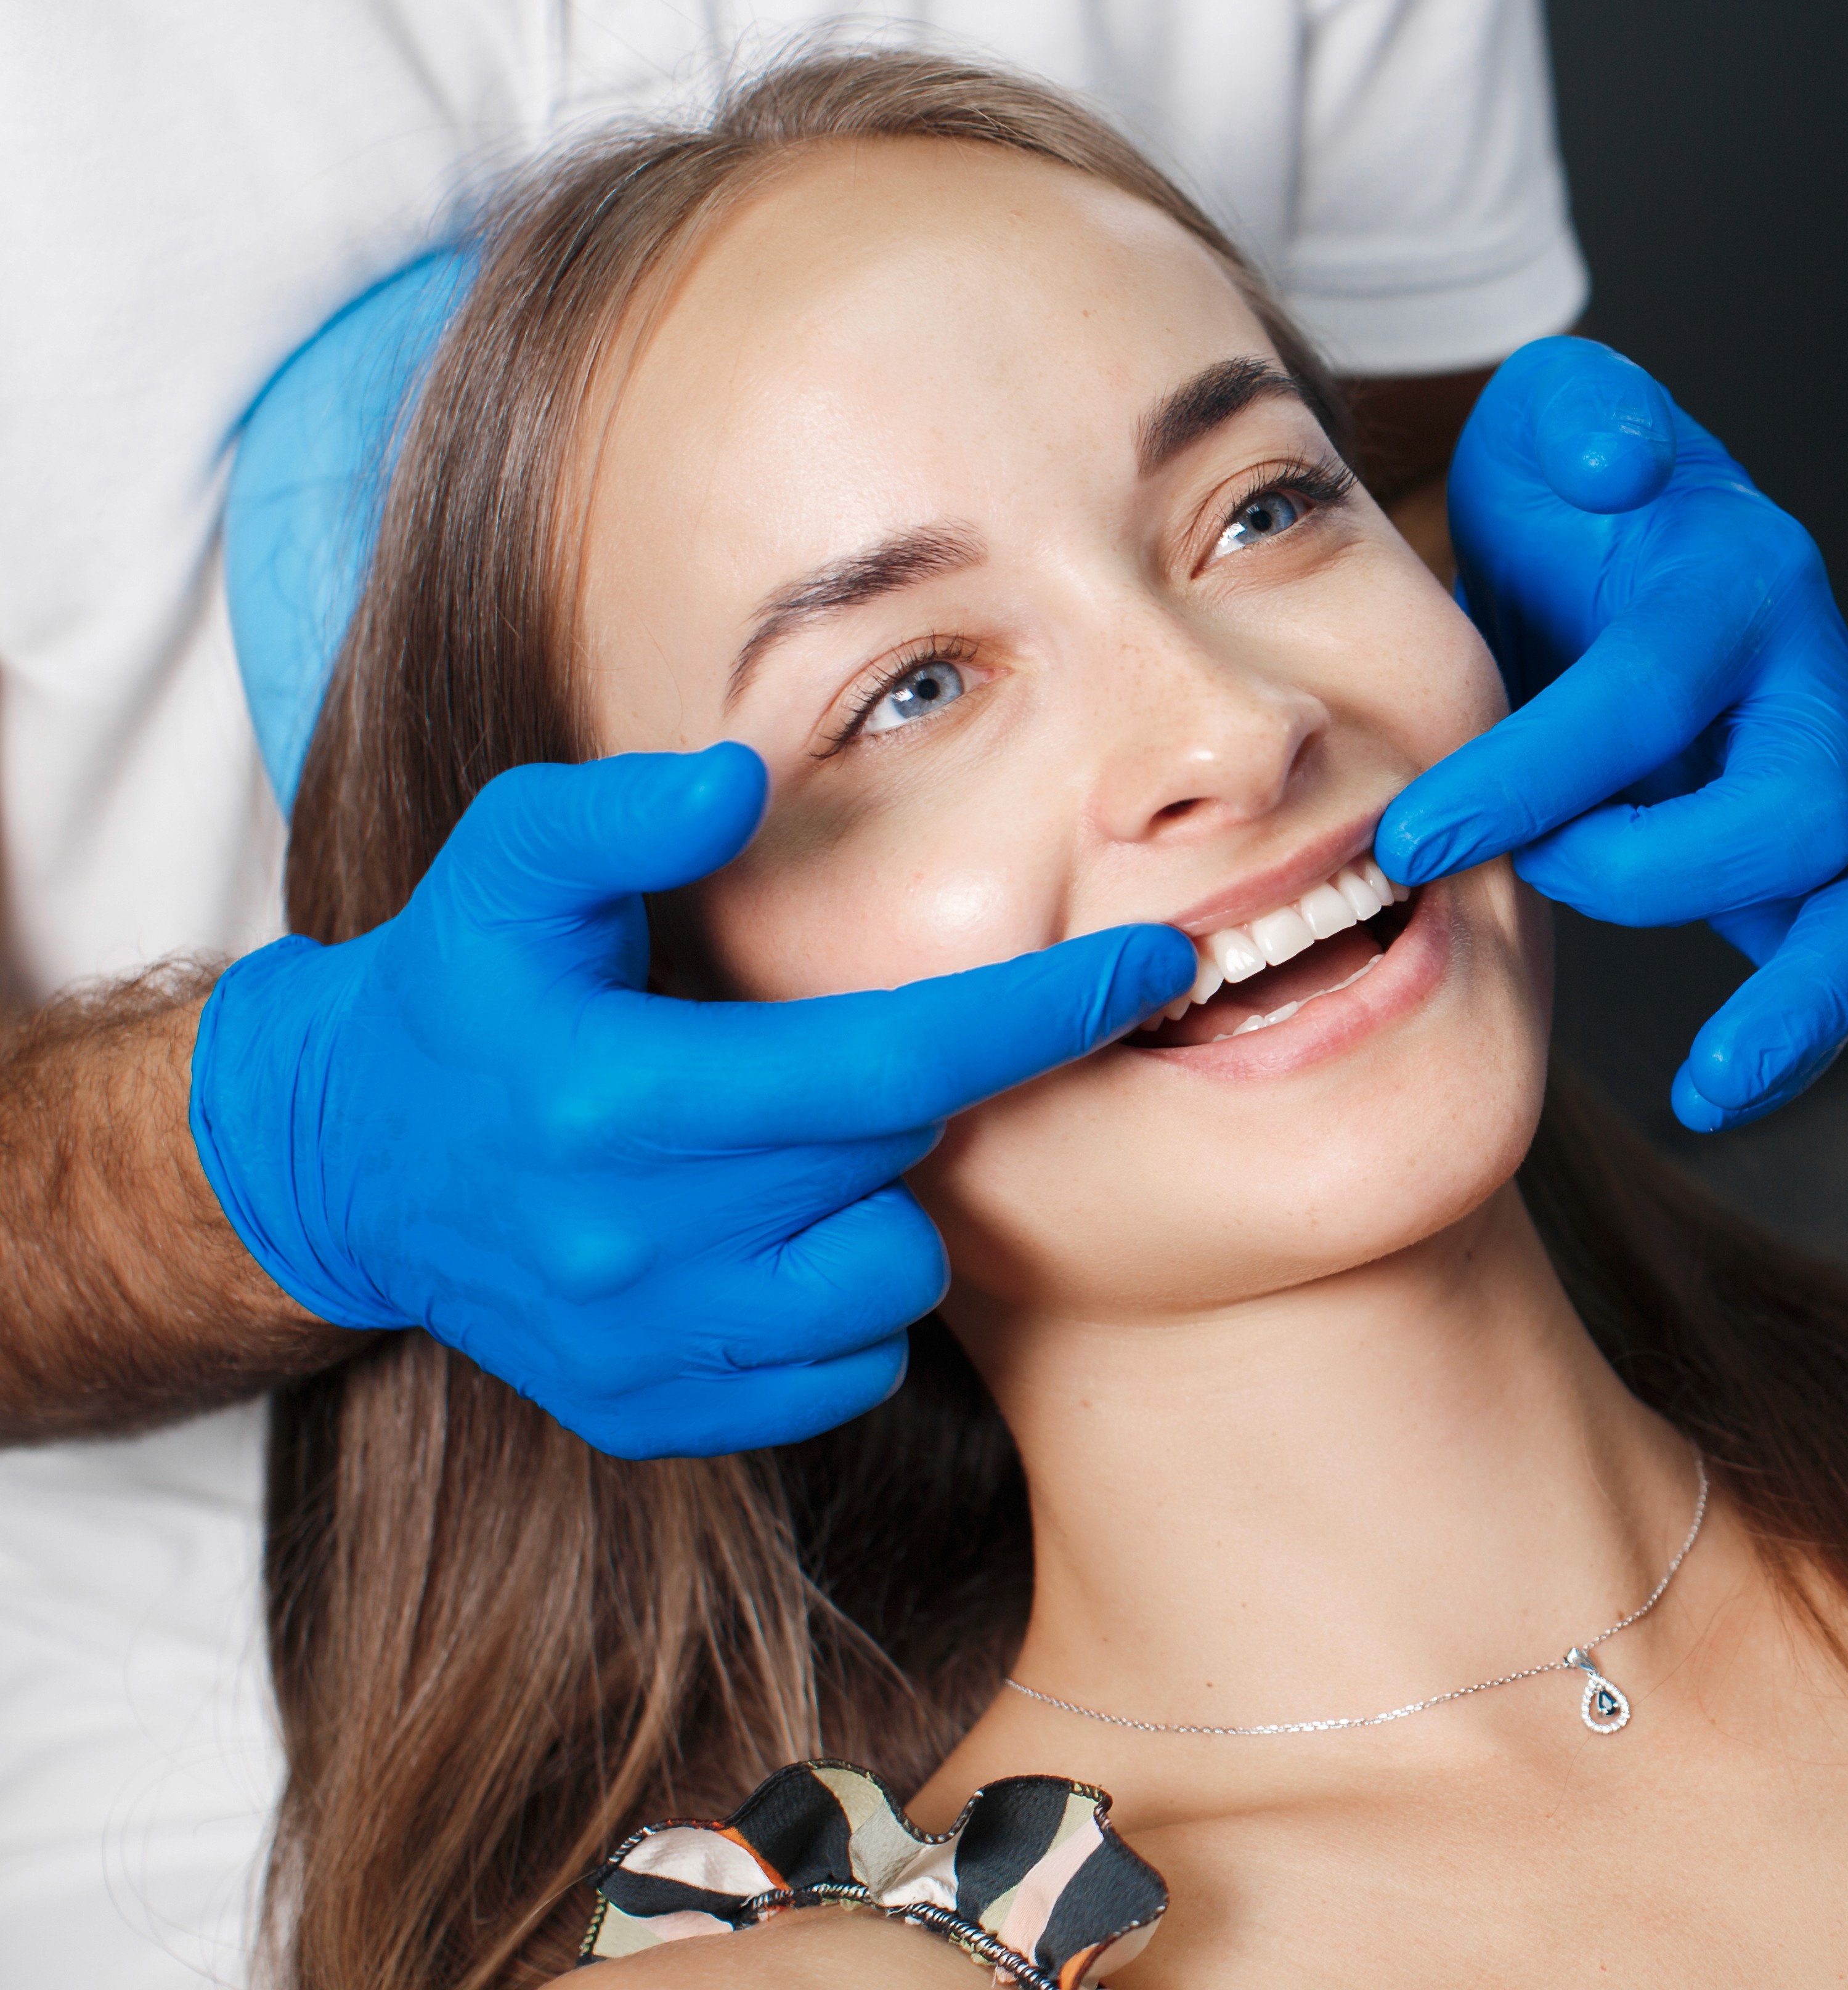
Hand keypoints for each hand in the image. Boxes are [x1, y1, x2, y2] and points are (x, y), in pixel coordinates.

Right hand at [188, 745, 1193, 1457]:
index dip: (1043, 1014)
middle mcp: (637, 1245)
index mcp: (624, 1102)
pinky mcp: (649, 1415)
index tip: (1157, 969)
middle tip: (830, 1059)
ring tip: (780, 1155)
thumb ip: (622, 812)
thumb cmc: (460, 988)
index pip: (897, 1060)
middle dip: (911, 1096)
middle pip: (901, 1161)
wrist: (343, 1161)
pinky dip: (833, 1309)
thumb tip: (740, 778)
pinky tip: (760, 1242)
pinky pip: (841, 1374)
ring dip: (875, 1210)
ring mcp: (645, 1346)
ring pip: (887, 1283)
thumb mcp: (508, 865)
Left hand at [1378, 337, 1847, 1129]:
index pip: (1647, 691)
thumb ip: (1584, 416)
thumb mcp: (1559, 418)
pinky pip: (1846, 945)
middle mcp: (1809, 681)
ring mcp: (1830, 771)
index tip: (1410, 837)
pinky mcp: (1821, 849)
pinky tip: (1726, 1090)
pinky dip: (1801, 1027)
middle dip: (1650, 871)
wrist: (1625, 539)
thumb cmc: (1579, 492)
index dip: (1531, 770)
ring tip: (1713, 1087)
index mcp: (1738, 580)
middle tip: (1523, 883)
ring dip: (1800, 999)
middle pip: (1795, 803)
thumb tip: (1609, 463)